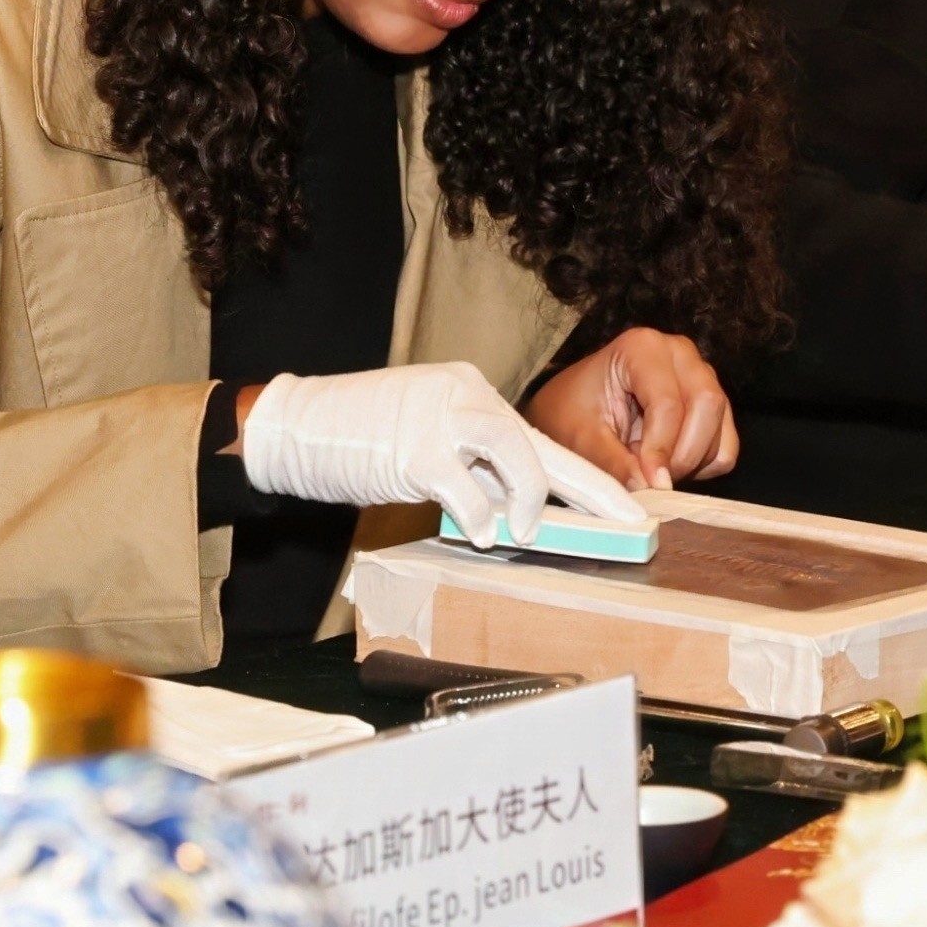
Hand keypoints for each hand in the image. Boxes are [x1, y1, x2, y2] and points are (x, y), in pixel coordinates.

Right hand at [239, 361, 644, 548]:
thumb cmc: (359, 440)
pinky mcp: (413, 446)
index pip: (543, 440)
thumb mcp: (427, 448)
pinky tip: (479, 533)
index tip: (627, 509)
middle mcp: (466, 394)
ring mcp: (440, 416)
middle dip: (594, 490)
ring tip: (526, 529)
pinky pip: (463, 486)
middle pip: (544, 445)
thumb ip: (472, 473)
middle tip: (630, 525)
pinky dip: (478, 515)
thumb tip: (518, 515)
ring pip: (515, 452)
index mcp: (472, 393)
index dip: (588, 480)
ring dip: (530, 498)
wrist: (295, 427)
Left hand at [526, 327, 737, 491]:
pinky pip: (726, 446)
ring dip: (691, 463)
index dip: (661, 449)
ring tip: (651, 469)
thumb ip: (614, 463)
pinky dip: (703, 466)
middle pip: (707, 405)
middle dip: (683, 455)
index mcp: (642, 348)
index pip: (668, 402)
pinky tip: (669, 464)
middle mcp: (679, 353)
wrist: (572, 410)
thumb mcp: (581, 439)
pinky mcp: (713, 404)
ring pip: (721, 428)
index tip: (649, 484)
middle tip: (652, 481)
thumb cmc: (571, 415)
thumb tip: (649, 487)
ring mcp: (701, 375)